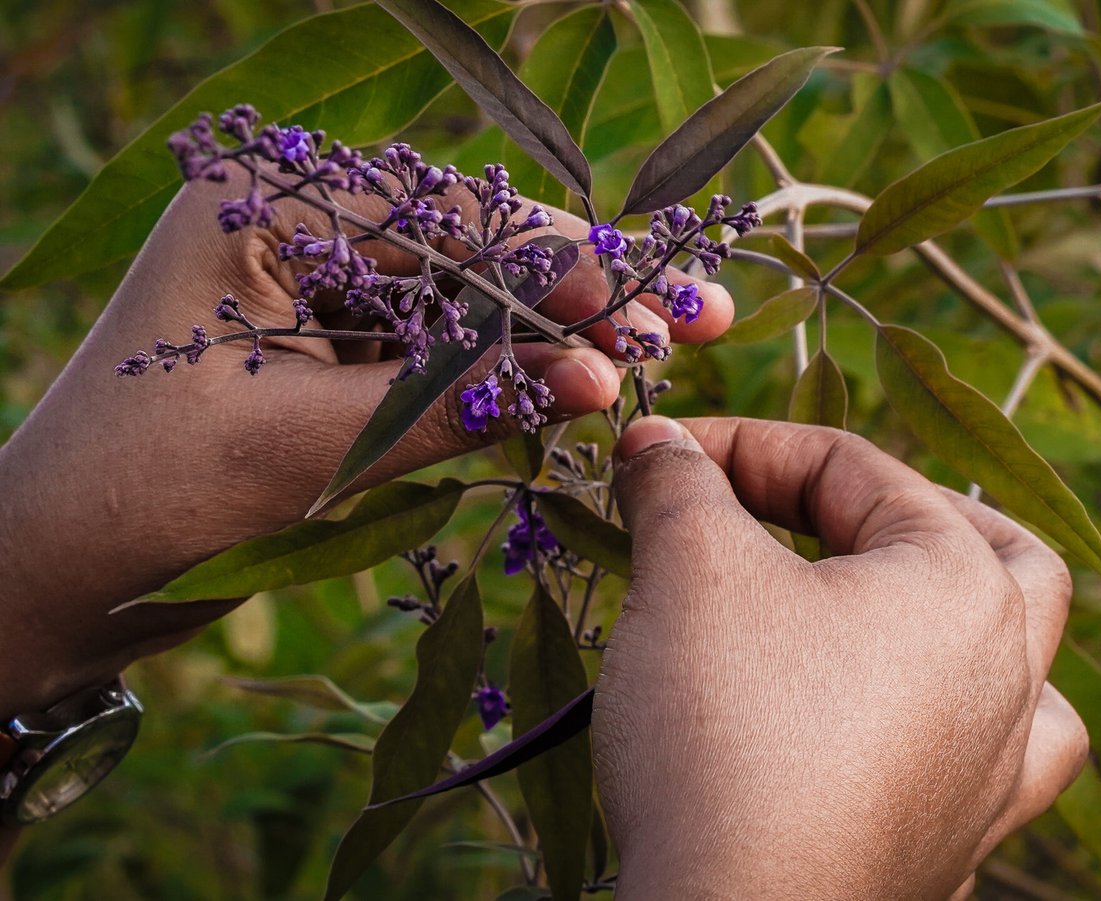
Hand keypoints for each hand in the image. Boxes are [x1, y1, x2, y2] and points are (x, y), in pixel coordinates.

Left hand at [0, 171, 732, 719]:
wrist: (53, 584)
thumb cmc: (148, 500)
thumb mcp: (312, 446)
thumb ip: (462, 402)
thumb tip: (606, 378)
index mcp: (260, 207)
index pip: (447, 217)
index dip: (562, 265)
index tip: (652, 309)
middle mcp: (294, 227)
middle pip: (472, 249)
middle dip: (581, 293)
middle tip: (695, 322)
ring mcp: (316, 288)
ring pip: (470, 300)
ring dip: (557, 335)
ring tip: (658, 357)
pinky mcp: (333, 349)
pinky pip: (442, 349)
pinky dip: (508, 374)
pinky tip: (582, 388)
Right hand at [596, 417, 1088, 899]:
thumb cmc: (729, 734)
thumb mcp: (690, 575)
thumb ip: (681, 488)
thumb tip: (657, 445)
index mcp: (964, 585)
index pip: (856, 470)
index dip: (745, 446)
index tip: (661, 458)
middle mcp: (1009, 676)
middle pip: (1000, 555)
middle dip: (901, 516)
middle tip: (811, 510)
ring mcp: (993, 773)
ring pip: (1027, 672)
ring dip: (971, 627)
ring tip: (900, 616)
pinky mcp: (954, 848)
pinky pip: (986, 773)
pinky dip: (949, 738)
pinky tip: (897, 742)